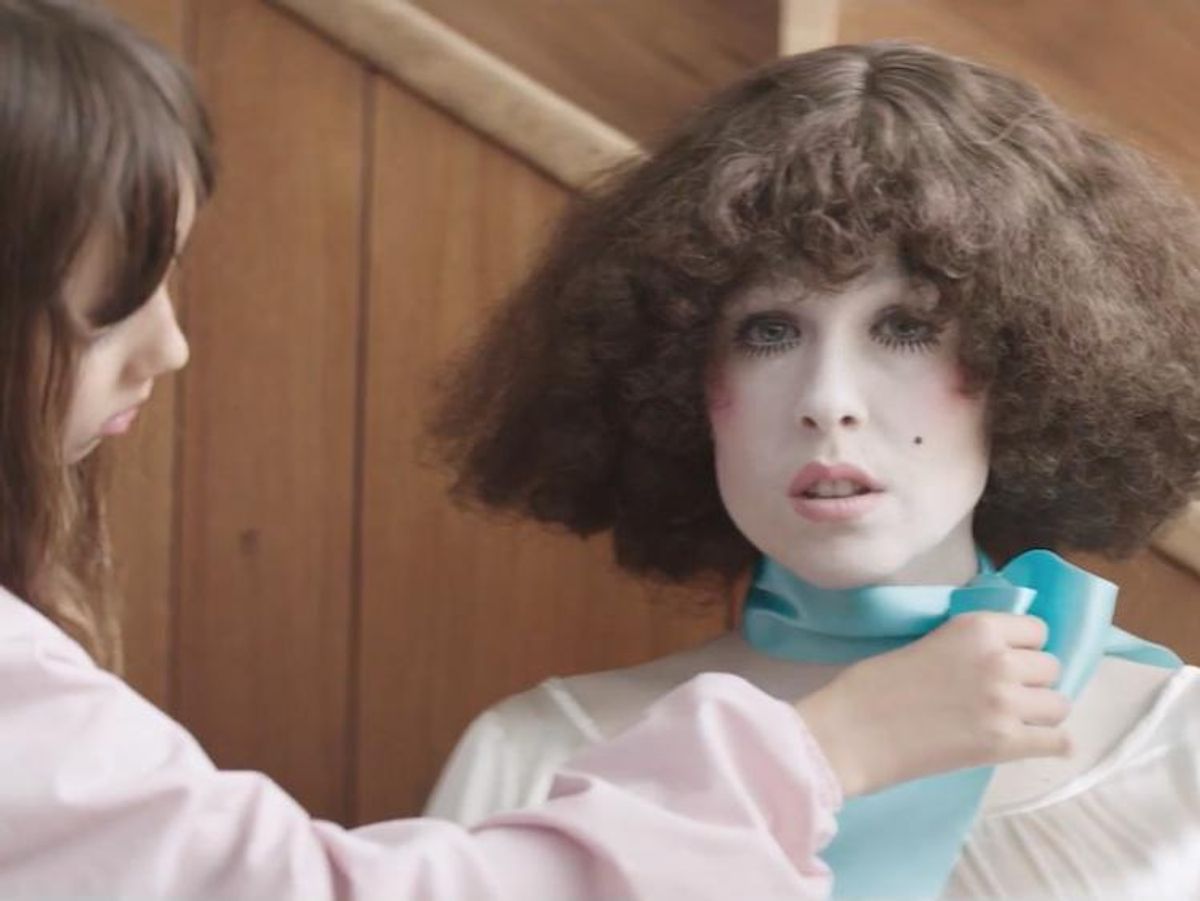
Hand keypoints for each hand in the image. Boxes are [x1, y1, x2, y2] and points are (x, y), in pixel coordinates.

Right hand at [796, 612, 1069, 796]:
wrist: (851, 732)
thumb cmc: (872, 685)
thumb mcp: (925, 642)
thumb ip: (967, 645)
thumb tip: (1000, 657)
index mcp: (976, 627)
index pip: (1036, 629)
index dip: (1023, 647)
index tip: (1007, 660)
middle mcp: (999, 660)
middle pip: (1051, 667)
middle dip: (1032, 680)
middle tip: (1004, 695)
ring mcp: (1005, 703)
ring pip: (1060, 704)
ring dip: (1040, 713)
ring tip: (1014, 721)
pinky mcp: (1004, 744)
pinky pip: (1058, 742)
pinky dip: (1050, 745)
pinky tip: (1032, 744)